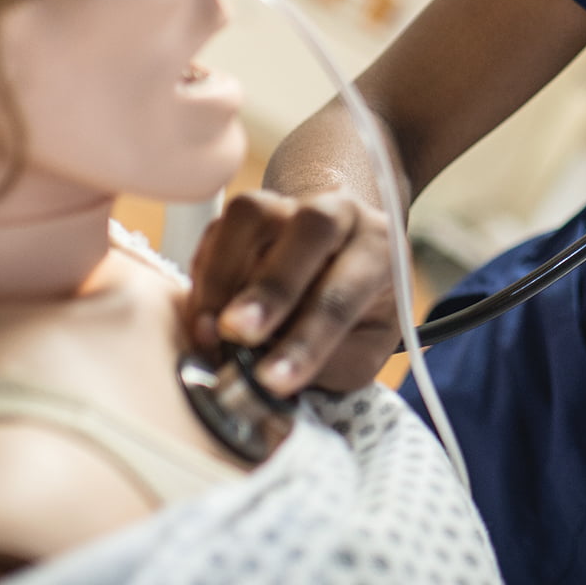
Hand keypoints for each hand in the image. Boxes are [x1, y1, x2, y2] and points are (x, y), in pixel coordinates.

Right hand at [181, 187, 402, 396]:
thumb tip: (270, 378)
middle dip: (271, 287)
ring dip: (224, 278)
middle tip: (238, 334)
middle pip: (311, 229)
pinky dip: (206, 274)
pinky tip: (206, 313)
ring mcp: (291, 204)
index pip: (345, 295)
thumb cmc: (357, 311)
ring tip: (212, 332)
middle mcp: (340, 214)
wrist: (342, 260)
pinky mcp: (249, 211)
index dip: (308, 341)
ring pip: (254, 217)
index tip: (273, 380)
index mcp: (379, 250)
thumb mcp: (363, 350)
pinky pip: (219, 230)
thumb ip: (327, 364)